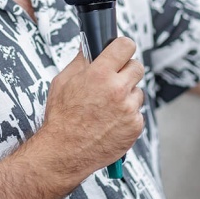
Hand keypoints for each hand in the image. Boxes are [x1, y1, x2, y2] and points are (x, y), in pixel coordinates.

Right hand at [39, 37, 145, 181]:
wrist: (64, 152)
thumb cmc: (61, 118)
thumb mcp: (62, 82)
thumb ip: (80, 62)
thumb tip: (88, 48)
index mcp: (100, 74)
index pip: (125, 46)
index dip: (123, 47)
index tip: (121, 51)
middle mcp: (117, 90)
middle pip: (137, 67)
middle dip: (127, 71)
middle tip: (115, 79)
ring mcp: (128, 109)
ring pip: (138, 92)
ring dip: (127, 96)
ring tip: (107, 107)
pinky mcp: (135, 126)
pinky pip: (137, 114)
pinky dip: (127, 117)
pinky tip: (110, 122)